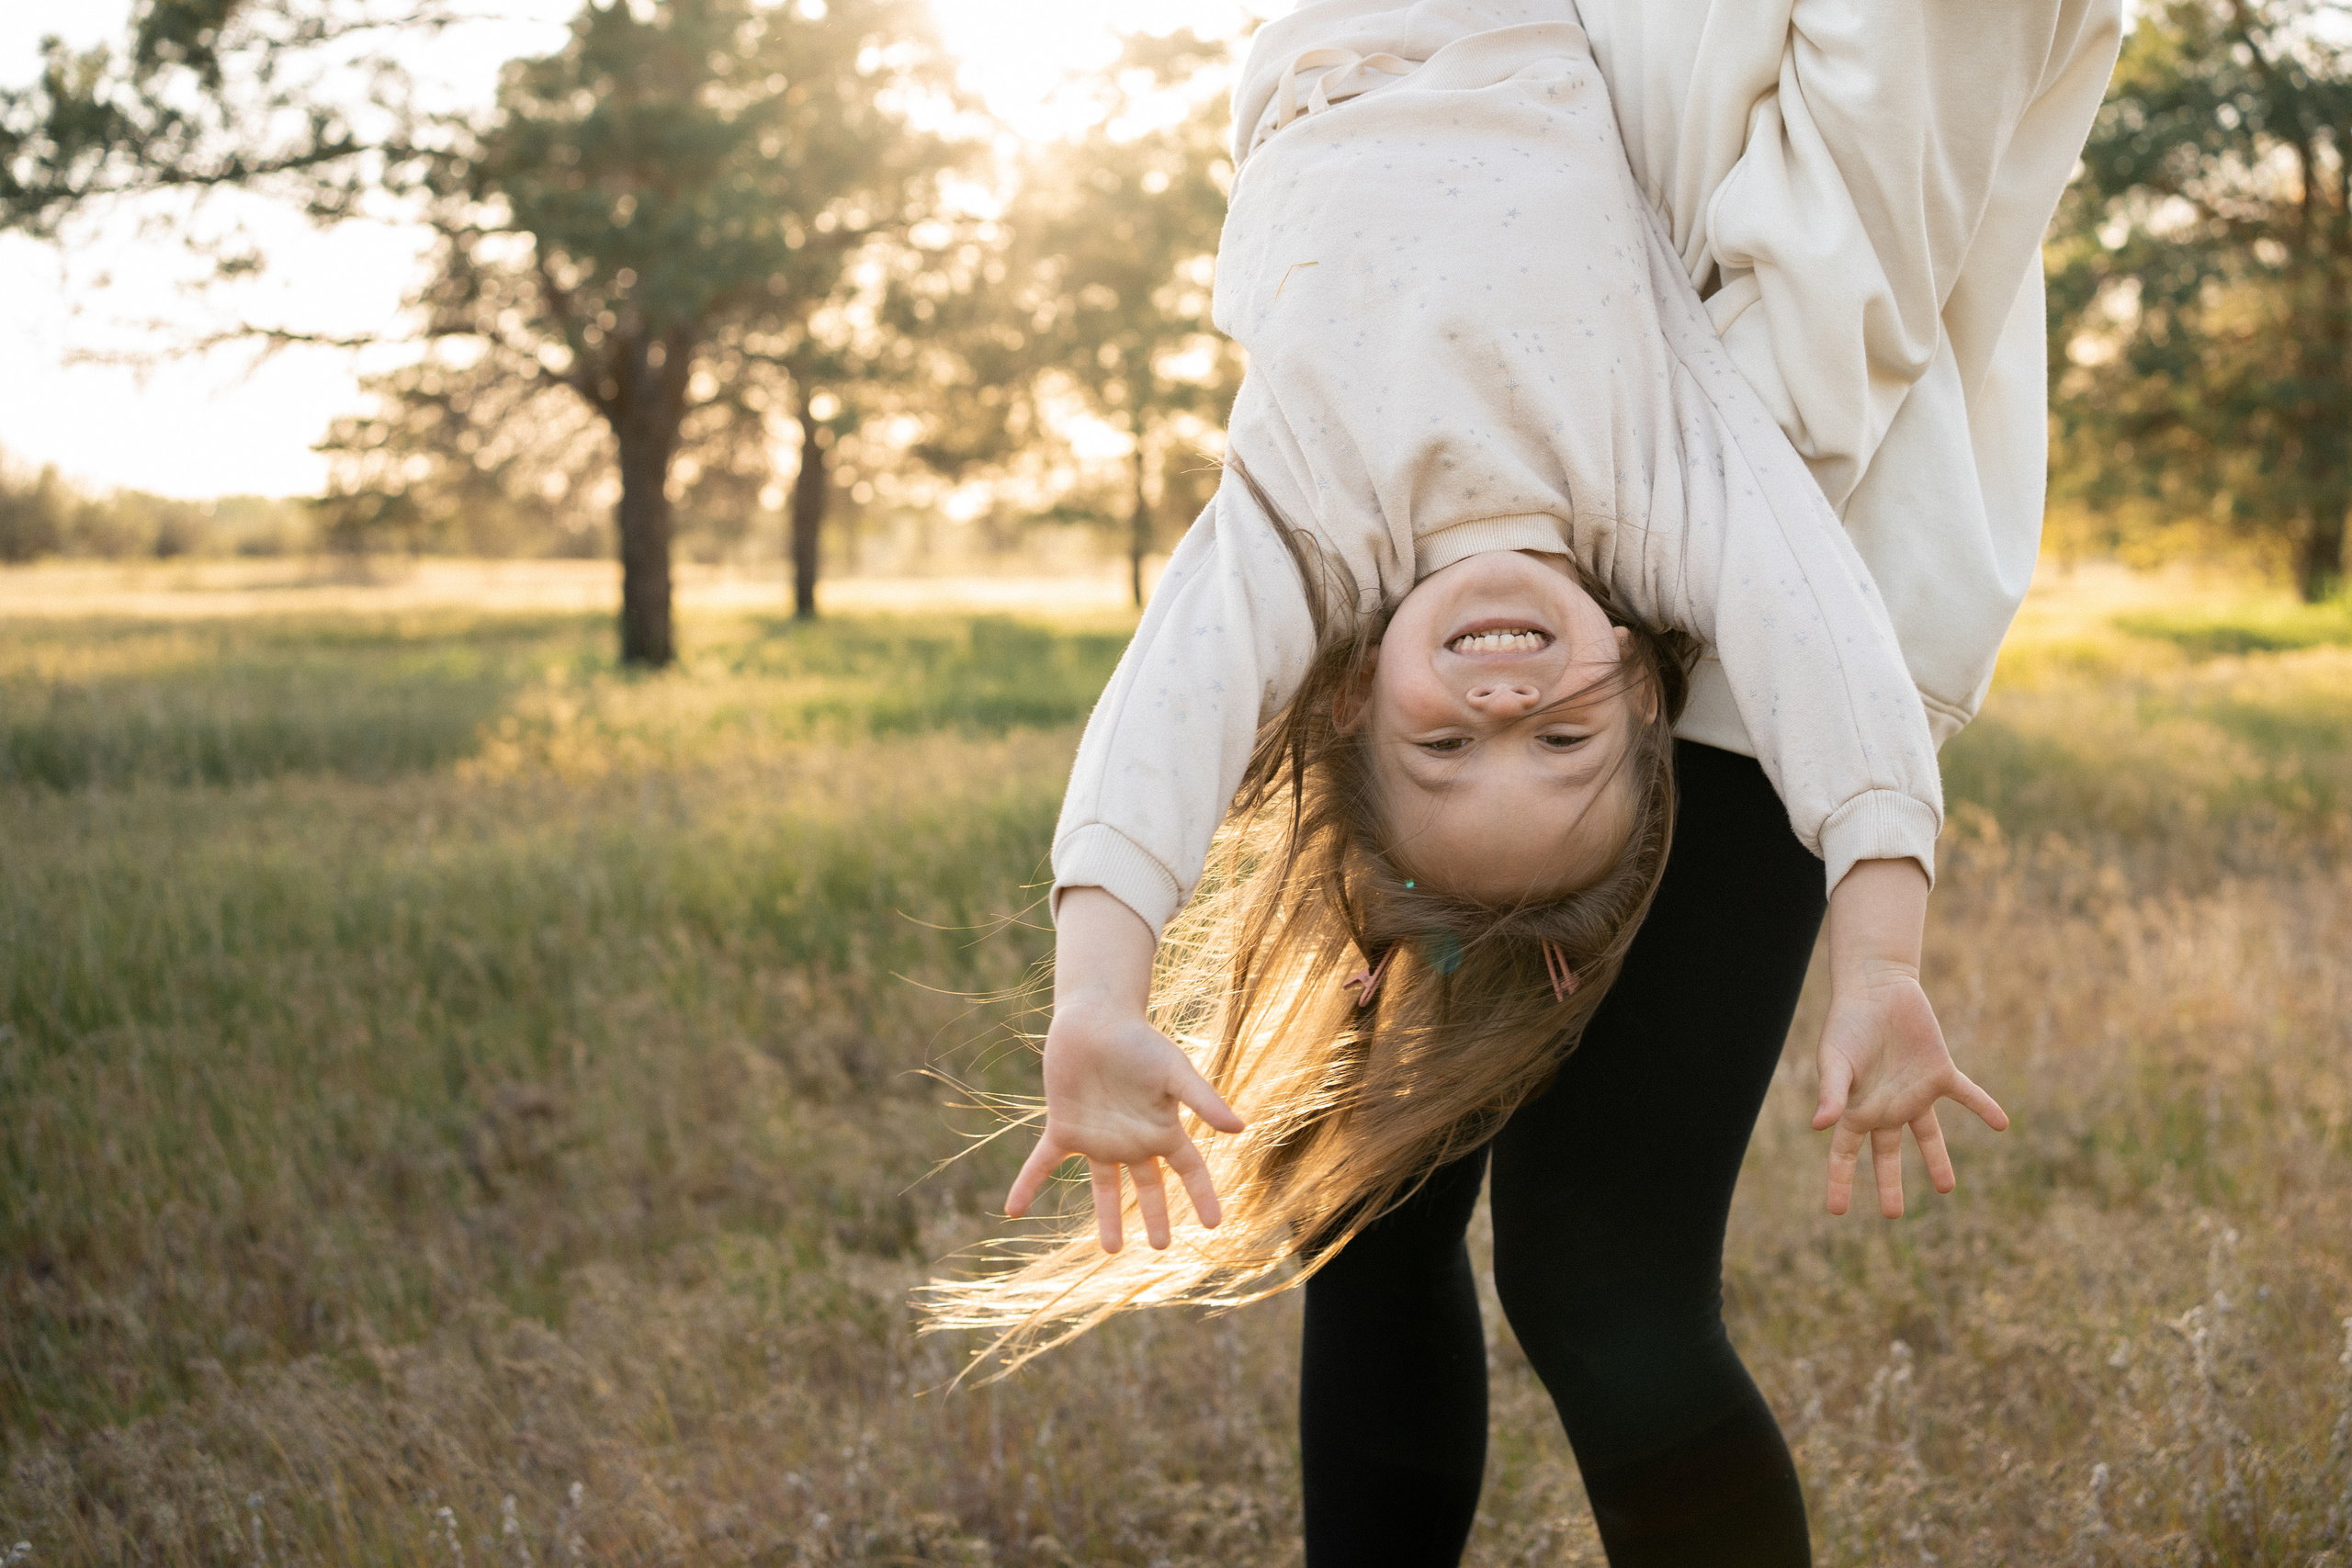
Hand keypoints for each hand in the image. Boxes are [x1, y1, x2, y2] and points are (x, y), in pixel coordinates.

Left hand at [1004, 997, 1244, 1251]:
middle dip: (1155, 1216)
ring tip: (1111, 1249)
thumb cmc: (1139, 1040)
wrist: (1094, 1017)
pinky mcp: (1064, 1127)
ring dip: (1106, 1216)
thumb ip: (1203, 1100)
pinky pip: (1043, 1163)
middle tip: (1159, 1245)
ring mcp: (1098, 1137)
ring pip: (1103, 1186)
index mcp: (1162, 1128)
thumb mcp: (1174, 1071)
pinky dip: (1028, 1185)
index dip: (1202, 1196)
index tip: (1213, 1224)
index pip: (1189, 1170)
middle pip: (1148, 1186)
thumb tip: (1239, 1129)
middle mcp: (1132, 1138)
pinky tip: (1013, 1209)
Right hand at [1811, 969, 2007, 1215]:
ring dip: (1938, 1160)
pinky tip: (2002, 1124)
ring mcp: (1914, 1093)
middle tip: (1892, 1214)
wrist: (1877, 989)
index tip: (1836, 1211)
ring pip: (1927, 1136)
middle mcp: (1886, 1107)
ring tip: (1947, 1189)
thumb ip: (1832, 1093)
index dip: (1839, 1182)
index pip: (1844, 1154)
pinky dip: (1984, 1108)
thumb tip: (1820, 1126)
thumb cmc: (1848, 1024)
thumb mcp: (1835, 1060)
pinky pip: (1966, 1095)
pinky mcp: (1940, 1073)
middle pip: (1886, 1154)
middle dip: (1889, 1185)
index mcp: (1856, 1108)